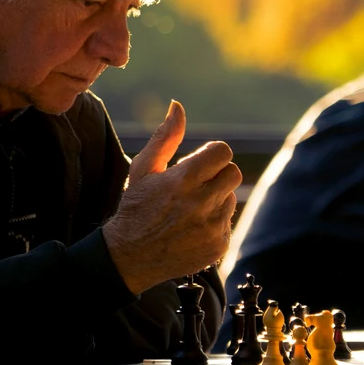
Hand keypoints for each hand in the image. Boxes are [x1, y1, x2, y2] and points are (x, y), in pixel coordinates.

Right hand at [101, 101, 242, 293]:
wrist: (130, 258)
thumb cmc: (136, 207)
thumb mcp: (143, 169)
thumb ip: (165, 137)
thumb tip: (177, 106)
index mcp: (182, 180)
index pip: (222, 151)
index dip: (211, 155)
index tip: (197, 165)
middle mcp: (200, 204)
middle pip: (233, 172)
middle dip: (216, 174)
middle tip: (195, 185)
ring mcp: (212, 227)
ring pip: (231, 197)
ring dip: (215, 199)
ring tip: (189, 209)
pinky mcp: (218, 246)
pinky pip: (228, 222)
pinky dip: (214, 222)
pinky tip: (192, 227)